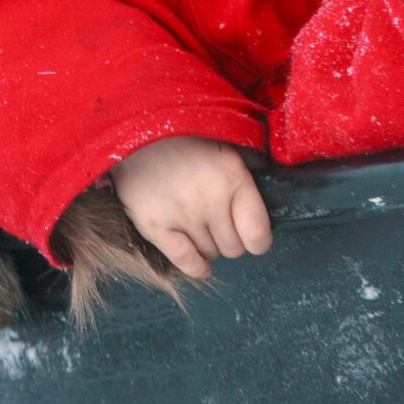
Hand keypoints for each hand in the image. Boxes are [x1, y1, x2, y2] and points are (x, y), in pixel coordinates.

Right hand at [108, 135, 271, 281]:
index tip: (250, 234)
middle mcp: (211, 200)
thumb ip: (246, 180)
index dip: (257, 240)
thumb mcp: (226, 152)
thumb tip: (265, 213)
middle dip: (229, 239)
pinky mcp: (154, 226)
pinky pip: (185, 260)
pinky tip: (201, 266)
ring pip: (210, 254)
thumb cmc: (187, 144)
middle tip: (217, 221)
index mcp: (233, 178)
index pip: (258, 234)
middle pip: (233, 248)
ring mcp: (182, 215)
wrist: (139, 136)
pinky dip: (195, 267)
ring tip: (198, 224)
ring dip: (208, 245)